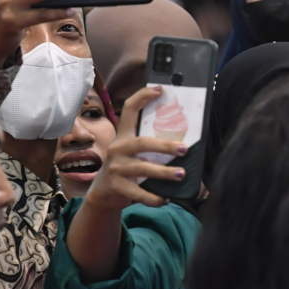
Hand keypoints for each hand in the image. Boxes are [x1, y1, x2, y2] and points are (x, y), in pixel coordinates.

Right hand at [84, 86, 188, 212]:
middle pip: (141, 143)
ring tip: (181, 174)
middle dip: (164, 146)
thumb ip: (149, 143)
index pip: (130, 110)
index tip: (160, 89)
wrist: (103, 193)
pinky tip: (165, 199)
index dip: (142, 97)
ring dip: (164, 173)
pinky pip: (137, 193)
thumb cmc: (126, 167)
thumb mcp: (132, 152)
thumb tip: (185, 140)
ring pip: (142, 169)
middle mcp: (117, 149)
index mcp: (123, 135)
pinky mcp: (116, 186)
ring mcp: (115, 168)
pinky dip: (153, 197)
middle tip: (185, 149)